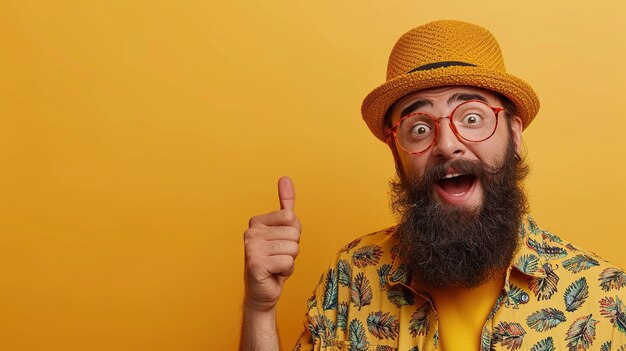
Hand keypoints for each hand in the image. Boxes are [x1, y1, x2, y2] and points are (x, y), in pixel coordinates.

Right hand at [243, 176, 300, 311]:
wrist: (264, 290)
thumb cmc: (275, 260)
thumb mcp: (284, 230)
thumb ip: (285, 204)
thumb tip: (285, 178)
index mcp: (257, 221)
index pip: (291, 218)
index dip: (293, 234)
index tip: (281, 243)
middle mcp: (251, 232)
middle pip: (294, 233)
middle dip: (292, 249)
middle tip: (278, 257)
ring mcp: (251, 248)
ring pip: (293, 249)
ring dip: (289, 261)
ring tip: (276, 265)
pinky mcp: (255, 265)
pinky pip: (288, 263)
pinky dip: (286, 272)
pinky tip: (274, 274)